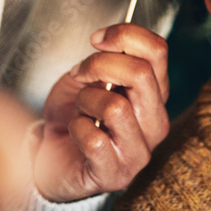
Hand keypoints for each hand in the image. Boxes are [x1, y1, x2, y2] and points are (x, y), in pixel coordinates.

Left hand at [33, 24, 169, 201]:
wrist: (52, 155)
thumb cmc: (75, 114)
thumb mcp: (88, 76)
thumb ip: (107, 58)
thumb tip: (110, 42)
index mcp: (156, 92)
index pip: (158, 50)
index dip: (124, 35)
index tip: (96, 39)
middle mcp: (156, 121)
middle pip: (141, 73)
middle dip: (100, 64)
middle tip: (80, 73)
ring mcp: (140, 151)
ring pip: (116, 107)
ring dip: (86, 101)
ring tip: (80, 109)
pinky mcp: (117, 175)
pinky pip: (94, 140)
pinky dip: (76, 129)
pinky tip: (76, 132)